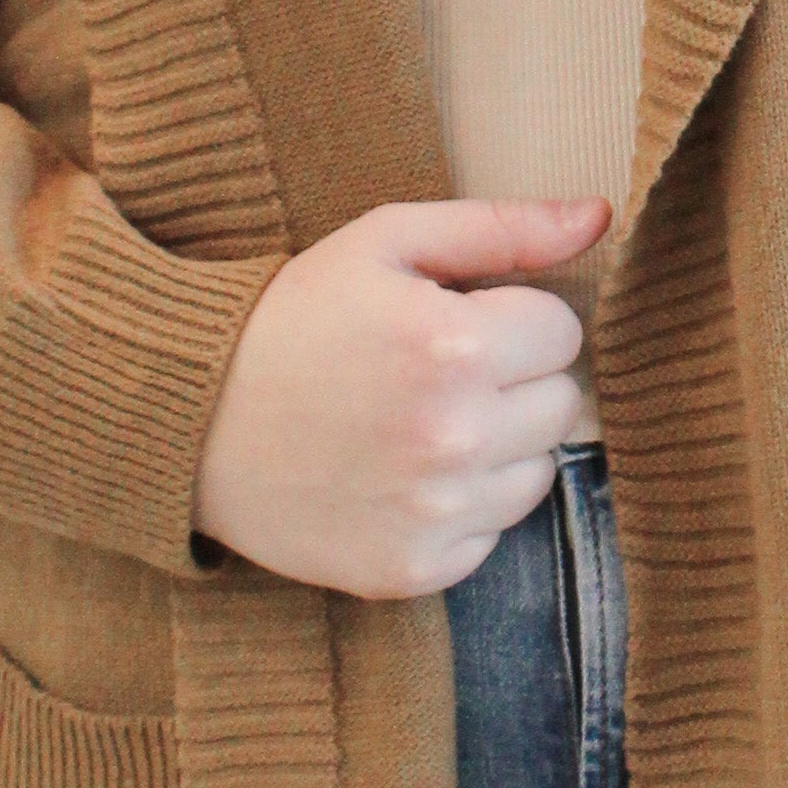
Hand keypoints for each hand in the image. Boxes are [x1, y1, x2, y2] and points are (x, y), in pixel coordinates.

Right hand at [191, 192, 608, 598]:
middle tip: (436, 373)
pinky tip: (398, 475)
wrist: (187, 419)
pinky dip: (459, 508)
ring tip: (417, 424)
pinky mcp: (413, 570)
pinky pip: (490, 536)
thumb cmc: (291, 317)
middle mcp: (454, 439)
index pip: (562, 332)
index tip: (456, 322)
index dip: (512, 318)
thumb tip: (599, 217)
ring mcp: (434, 513)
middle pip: (561, 405)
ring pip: (537, 474)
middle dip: (512, 381)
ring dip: (497, 447)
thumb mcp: (385, 242)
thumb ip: (501, 228)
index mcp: (453, 347)